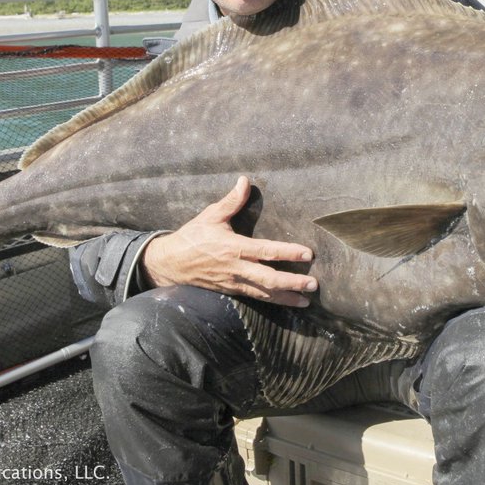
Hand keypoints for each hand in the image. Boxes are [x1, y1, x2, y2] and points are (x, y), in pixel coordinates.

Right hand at [140, 176, 318, 306]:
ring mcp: (234, 282)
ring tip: (306, 301)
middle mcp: (237, 268)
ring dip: (286, 298)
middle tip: (314, 285)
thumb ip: (231, 201)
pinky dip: (272, 301)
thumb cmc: (192, 237)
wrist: (170, 263)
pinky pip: (255, 297)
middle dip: (293, 283)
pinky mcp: (231, 291)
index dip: (288, 253)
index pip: (266, 251)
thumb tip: (245, 180)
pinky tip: (286, 303)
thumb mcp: (211, 215)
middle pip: (269, 279)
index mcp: (234, 248)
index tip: (308, 254)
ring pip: (264, 293)